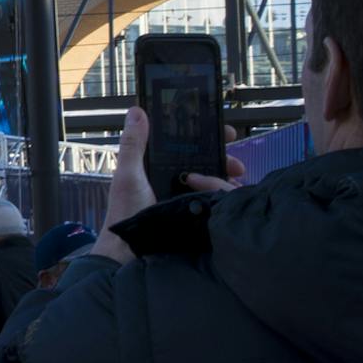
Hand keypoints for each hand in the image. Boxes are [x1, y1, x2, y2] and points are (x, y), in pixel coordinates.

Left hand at [91, 110, 248, 263]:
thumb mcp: (128, 175)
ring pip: (216, 181)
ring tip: (232, 181)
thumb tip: (137, 110)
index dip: (206, 137)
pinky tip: (230, 196)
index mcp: (159, 167)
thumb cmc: (126, 212)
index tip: (225, 131)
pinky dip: (225, 196)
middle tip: (235, 163)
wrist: (131, 252)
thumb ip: (133, 144)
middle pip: (207, 162)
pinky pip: (217, 200)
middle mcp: (176, 180)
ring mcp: (187, 197)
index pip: (187, 146)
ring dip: (227, 178)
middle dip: (224, 159)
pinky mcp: (196, 213)